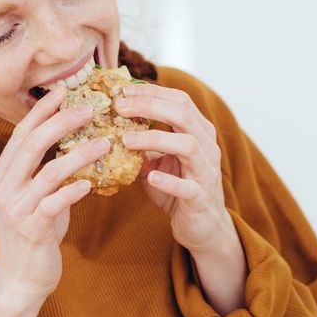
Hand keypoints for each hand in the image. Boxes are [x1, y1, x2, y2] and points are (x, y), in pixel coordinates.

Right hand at [0, 86, 108, 299]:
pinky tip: (91, 183)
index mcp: (0, 174)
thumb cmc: (34, 231)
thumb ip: (42, 169)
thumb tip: (72, 139)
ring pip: (48, 171)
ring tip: (105, 143)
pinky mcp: (31, 228)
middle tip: (90, 108)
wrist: (20, 276)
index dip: (41, 110)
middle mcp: (2, 187)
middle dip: (62, 122)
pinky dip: (73, 190)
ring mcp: (15, 208)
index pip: (20, 133)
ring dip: (79, 154)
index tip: (63, 90)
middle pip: (32, 144)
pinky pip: (54, 203)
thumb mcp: (32, 195)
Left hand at [114, 83, 236, 255]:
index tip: (123, 90)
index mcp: (198, 132)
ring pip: (188, 145)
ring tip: (126, 140)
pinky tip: (149, 177)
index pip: (180, 101)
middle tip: (119, 107)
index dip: (152, 92)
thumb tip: (109, 124)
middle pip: (183, 116)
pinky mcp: (201, 197)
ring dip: (155, 139)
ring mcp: (206, 172)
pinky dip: (167, 181)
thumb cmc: (178, 188)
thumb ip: (142, 143)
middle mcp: (207, 147)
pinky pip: (187, 187)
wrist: (202, 226)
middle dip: (150, 106)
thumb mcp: (158, 161)